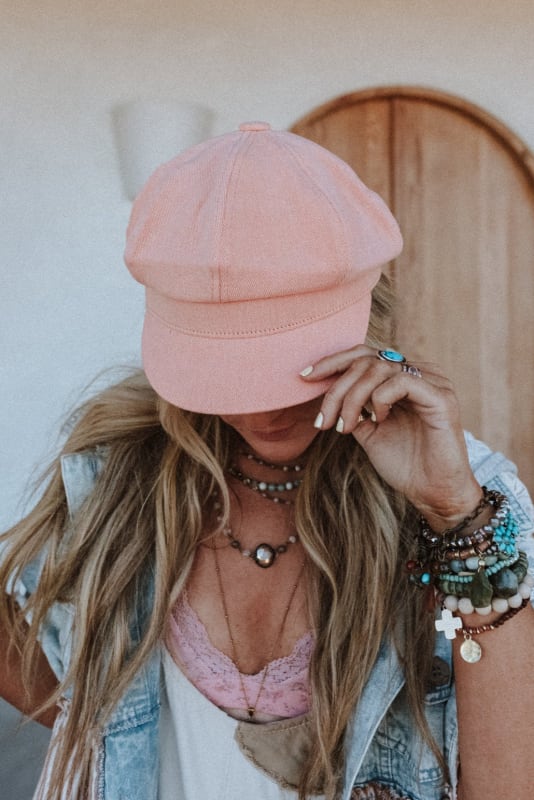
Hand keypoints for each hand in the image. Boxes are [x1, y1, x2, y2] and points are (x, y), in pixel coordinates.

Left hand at [300, 345, 481, 528]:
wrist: (432, 494)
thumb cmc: (404, 464)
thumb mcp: (367, 431)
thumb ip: (352, 407)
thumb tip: (325, 392)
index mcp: (403, 377)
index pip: (364, 355)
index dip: (332, 362)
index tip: (305, 377)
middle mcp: (420, 372)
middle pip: (366, 359)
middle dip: (337, 388)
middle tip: (323, 420)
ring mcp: (433, 381)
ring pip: (379, 369)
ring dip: (352, 397)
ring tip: (345, 426)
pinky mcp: (441, 397)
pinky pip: (401, 381)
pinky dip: (379, 399)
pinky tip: (377, 420)